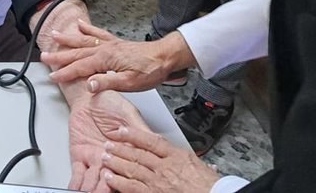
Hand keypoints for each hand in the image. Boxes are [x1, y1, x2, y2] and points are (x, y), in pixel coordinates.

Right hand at [45, 24, 196, 93]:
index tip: (52, 77)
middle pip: (77, 52)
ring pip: (84, 40)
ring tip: (55, 36)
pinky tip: (80, 25)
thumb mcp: (130, 83)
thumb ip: (107, 82)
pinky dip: (88, 28)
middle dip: (60, 55)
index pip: (80, 68)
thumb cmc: (150, 71)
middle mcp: (105, 48)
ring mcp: (110, 44)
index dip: (65, 73)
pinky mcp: (116, 43)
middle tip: (44, 57)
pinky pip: (98, 33)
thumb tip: (88, 84)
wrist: (165, 57)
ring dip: (68, 40)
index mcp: (106, 59)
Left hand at [69, 91, 150, 191]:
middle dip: (106, 190)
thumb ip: (139, 130)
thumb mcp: (128, 113)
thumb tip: (155, 141)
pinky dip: (76, 184)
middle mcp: (113, 159)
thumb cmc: (109, 101)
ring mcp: (96, 161)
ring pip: (95, 182)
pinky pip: (78, 175)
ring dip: (92, 191)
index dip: (129, 180)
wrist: (86, 96)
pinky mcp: (80, 158)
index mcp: (127, 151)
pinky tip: (76, 190)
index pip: (130, 170)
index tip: (125, 185)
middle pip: (113, 181)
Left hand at [100, 121, 221, 192]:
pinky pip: (133, 187)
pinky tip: (110, 178)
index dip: (133, 134)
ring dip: (116, 162)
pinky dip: (119, 182)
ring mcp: (158, 181)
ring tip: (104, 157)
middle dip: (120, 148)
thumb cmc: (210, 185)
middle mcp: (165, 166)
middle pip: (137, 153)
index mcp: (176, 155)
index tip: (121, 130)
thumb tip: (188, 158)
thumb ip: (188, 159)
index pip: (150, 140)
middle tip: (108, 143)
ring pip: (132, 168)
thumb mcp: (200, 165)